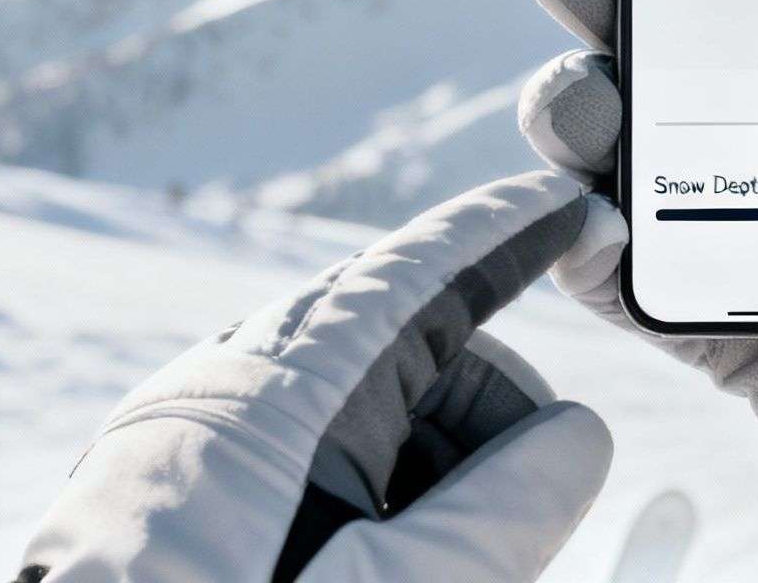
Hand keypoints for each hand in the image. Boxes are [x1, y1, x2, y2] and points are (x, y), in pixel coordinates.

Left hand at [18, 173, 609, 582]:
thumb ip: (502, 513)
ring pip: (365, 408)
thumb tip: (581, 434)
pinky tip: (370, 565)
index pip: (428, 267)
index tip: (582, 210)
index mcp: (287, 388)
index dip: (515, 230)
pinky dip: (370, 495)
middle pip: (413, 350)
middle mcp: (235, 384)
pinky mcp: (176, 484)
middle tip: (523, 531)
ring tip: (428, 566)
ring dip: (431, 472)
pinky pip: (309, 453)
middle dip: (489, 420)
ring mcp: (200, 434)